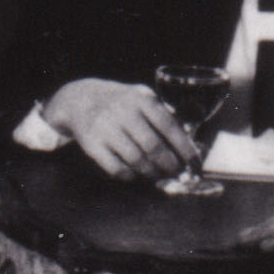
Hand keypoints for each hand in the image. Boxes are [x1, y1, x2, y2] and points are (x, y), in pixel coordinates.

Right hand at [49, 75, 191, 181]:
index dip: (183, 146)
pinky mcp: (92, 145)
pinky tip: (136, 174)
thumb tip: (188, 143)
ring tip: (159, 175)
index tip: (193, 161)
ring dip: (151, 173)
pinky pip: (116, 168)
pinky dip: (130, 176)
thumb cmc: (121, 102)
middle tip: (177, 173)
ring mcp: (105, 129)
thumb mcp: (142, 97)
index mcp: (141, 99)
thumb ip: (163, 114)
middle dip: (170, 165)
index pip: (168, 125)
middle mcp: (123, 112)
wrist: (80, 100)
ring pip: (136, 160)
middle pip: (153, 147)